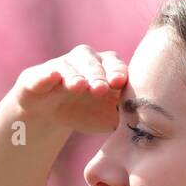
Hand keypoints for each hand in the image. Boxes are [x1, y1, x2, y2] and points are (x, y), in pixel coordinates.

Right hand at [12, 44, 127, 133]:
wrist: (49, 114)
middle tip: (100, 89)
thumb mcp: (109, 117)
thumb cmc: (87, 111)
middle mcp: (83, 60)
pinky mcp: (37, 76)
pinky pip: (42, 73)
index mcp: (105, 67)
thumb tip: (148, 125)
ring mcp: (59, 66)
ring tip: (79, 86)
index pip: (114, 65)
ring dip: (75, 75)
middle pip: (92, 63)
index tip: (118, 83)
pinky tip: (52, 77)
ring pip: (69, 66)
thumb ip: (128, 117)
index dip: (117, 72)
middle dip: (97, 75)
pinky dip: (47, 75)